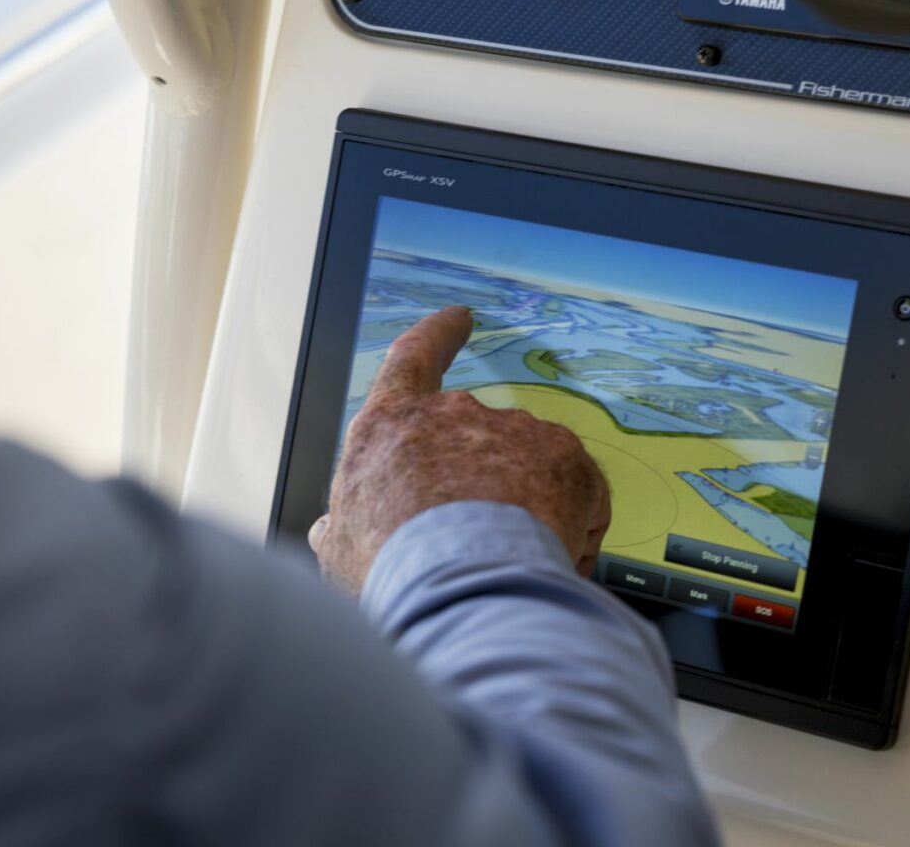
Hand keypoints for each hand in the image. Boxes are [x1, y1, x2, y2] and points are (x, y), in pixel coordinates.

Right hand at [309, 306, 611, 593]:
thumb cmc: (394, 573)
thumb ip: (344, 524)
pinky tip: (552, 559)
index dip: (436, 336)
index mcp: (392, 426)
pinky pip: (575, 492)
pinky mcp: (567, 458)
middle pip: (475, 435)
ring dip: (525, 508)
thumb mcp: (341, 548)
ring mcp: (515, 431)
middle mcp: (455, 414)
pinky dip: (570, 525)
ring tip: (509, 563)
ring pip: (528, 467)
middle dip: (482, 483)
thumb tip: (334, 528)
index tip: (457, 319)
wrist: (462, 591)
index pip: (412, 359)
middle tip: (475, 542)